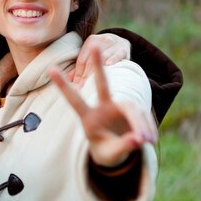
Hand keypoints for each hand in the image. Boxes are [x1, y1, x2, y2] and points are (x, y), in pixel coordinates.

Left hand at [49, 48, 156, 167]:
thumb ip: (122, 147)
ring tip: (146, 141)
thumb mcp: (111, 155)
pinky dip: (147, 127)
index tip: (50, 69)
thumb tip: (139, 139)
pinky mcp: (133, 111)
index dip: (63, 85)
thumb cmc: (107, 152)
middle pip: (102, 84)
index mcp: (88, 118)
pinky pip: (143, 116)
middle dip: (98, 66)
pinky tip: (150, 139)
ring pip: (132, 108)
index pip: (74, 100)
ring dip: (140, 123)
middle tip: (95, 45)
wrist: (118, 153)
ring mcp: (118, 107)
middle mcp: (103, 107)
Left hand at [72, 33, 130, 87]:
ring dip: (97, 70)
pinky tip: (108, 64)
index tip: (75, 86)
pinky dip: (113, 59)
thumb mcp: (92, 54)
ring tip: (92, 81)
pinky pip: (117, 54)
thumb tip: (69, 79)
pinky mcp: (123, 49)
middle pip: (91, 60)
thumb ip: (80, 67)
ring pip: (103, 57)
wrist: (122, 41)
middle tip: (82, 87)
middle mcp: (102, 40)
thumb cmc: (103, 51)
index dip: (78, 74)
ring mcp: (113, 44)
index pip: (82, 60)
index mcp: (91, 41)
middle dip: (85, 75)